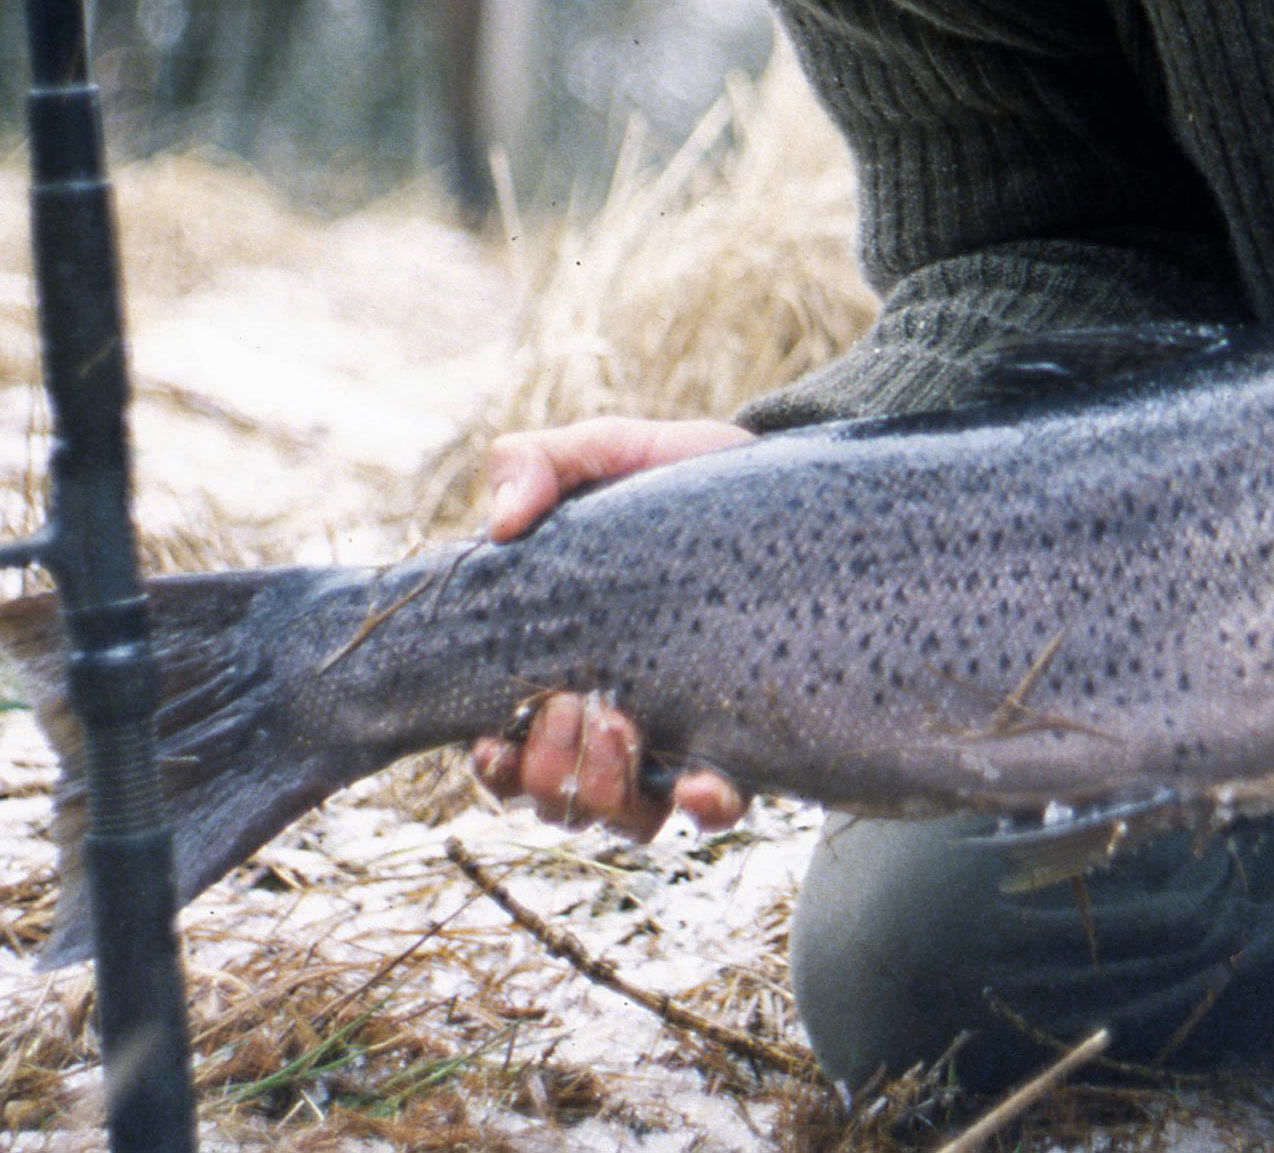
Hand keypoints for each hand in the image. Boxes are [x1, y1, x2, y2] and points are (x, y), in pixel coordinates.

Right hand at [465, 417, 755, 840]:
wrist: (782, 486)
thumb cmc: (674, 477)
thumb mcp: (604, 454)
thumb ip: (536, 465)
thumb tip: (501, 523)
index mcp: (556, 668)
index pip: (501, 755)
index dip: (492, 767)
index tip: (496, 737)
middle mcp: (608, 722)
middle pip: (551, 800)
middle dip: (550, 769)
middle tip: (575, 704)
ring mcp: (675, 739)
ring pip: (620, 819)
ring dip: (605, 789)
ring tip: (625, 722)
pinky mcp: (744, 744)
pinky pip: (717, 808)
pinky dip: (703, 807)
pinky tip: (702, 784)